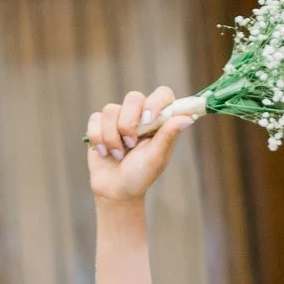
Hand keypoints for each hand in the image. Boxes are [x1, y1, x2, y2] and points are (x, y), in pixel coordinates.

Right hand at [87, 87, 191, 203]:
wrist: (115, 190)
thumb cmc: (140, 175)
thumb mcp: (156, 158)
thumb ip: (168, 135)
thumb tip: (188, 118)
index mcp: (159, 120)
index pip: (162, 94)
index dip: (155, 102)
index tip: (148, 120)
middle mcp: (140, 114)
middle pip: (133, 97)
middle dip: (128, 123)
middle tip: (131, 144)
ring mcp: (119, 118)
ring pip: (110, 110)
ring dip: (112, 137)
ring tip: (118, 155)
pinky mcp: (99, 124)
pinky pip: (95, 120)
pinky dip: (98, 139)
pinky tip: (104, 153)